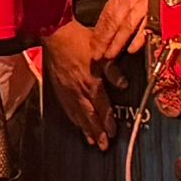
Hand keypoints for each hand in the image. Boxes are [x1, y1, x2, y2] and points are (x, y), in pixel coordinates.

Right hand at [43, 22, 112, 150]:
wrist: (56, 34)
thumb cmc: (79, 40)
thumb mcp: (102, 52)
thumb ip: (113, 71)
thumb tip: (124, 84)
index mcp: (91, 82)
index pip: (102, 108)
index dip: (108, 122)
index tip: (113, 133)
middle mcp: (79, 90)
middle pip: (90, 116)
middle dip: (97, 132)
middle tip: (103, 146)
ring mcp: (67, 90)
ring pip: (77, 114)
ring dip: (85, 129)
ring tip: (91, 140)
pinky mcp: (59, 87)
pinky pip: (67, 107)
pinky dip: (73, 118)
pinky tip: (76, 123)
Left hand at [89, 0, 158, 68]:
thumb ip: (120, 2)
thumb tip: (110, 20)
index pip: (105, 16)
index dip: (98, 32)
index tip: (92, 45)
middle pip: (112, 24)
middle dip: (103, 41)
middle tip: (96, 55)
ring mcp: (142, 5)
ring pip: (126, 28)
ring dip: (116, 43)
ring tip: (109, 56)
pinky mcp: (157, 9)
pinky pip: (146, 27)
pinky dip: (138, 39)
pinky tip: (132, 49)